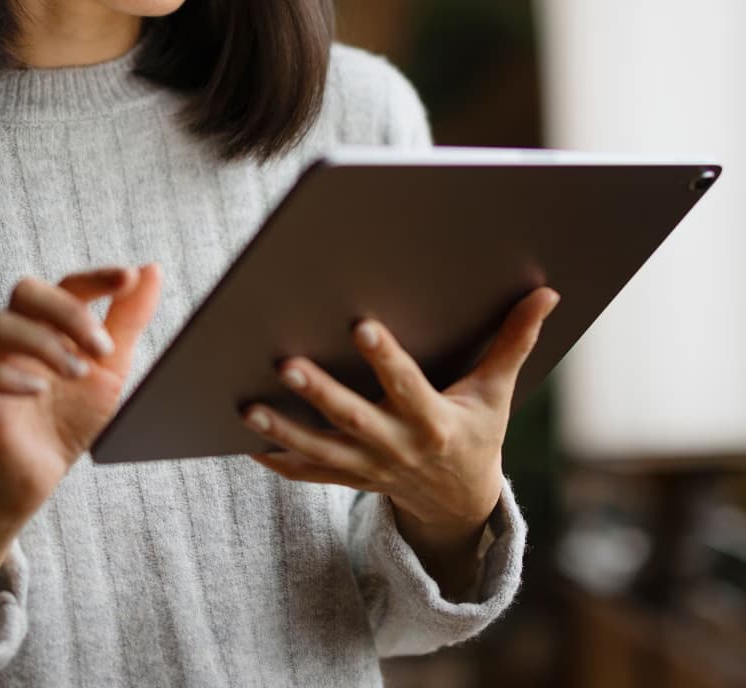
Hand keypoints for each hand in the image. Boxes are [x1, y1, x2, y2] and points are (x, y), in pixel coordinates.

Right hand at [0, 263, 160, 520]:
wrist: (44, 469)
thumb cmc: (76, 410)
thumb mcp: (113, 365)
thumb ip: (129, 318)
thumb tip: (151, 270)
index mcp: (54, 320)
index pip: (70, 283)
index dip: (97, 277)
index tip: (127, 278)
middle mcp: (22, 331)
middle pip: (26, 290)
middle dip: (68, 312)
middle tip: (102, 347)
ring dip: (43, 343)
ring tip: (78, 373)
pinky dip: (9, 377)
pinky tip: (39, 391)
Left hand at [242, 286, 558, 593]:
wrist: (460, 501)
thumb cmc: (477, 431)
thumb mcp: (497, 391)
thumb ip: (514, 341)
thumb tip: (547, 292)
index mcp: (433, 420)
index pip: (407, 385)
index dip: (386, 359)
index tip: (361, 327)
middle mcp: (397, 445)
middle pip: (353, 419)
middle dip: (320, 393)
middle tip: (285, 363)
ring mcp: (370, 467)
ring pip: (321, 450)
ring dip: (283, 430)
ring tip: (248, 407)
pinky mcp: (351, 478)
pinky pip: (309, 474)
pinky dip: (279, 460)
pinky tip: (247, 442)